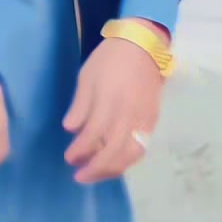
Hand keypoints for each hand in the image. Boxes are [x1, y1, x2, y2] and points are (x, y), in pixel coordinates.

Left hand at [63, 30, 164, 185]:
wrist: (145, 46)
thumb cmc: (110, 59)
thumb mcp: (87, 77)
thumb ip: (80, 106)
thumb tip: (71, 130)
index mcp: (109, 101)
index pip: (93, 135)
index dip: (79, 151)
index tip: (69, 158)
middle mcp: (128, 114)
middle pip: (114, 151)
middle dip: (95, 169)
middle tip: (79, 176)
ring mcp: (144, 119)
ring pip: (131, 154)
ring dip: (113, 169)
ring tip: (96, 174)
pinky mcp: (153, 121)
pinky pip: (141, 148)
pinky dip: (127, 160)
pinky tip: (114, 162)